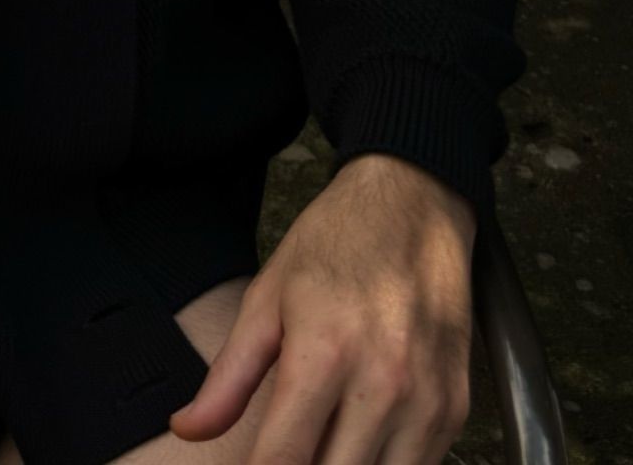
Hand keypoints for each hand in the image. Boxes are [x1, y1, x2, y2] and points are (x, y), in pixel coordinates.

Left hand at [167, 153, 477, 464]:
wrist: (414, 204)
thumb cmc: (335, 244)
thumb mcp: (268, 295)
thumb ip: (229, 375)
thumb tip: (187, 429)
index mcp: (323, 354)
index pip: (283, 461)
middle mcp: (382, 385)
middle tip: (282, 453)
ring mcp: (426, 402)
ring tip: (317, 448)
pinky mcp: (455, 410)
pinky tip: (355, 446)